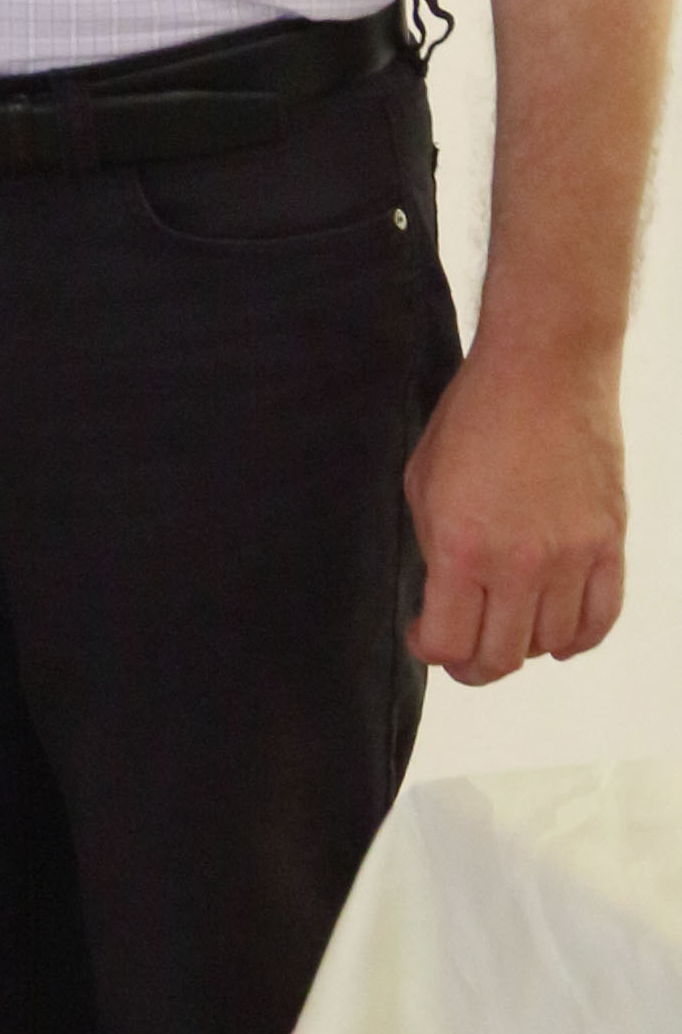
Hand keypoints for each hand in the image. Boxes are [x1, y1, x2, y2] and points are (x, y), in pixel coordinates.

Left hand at [406, 338, 627, 678]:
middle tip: (462, 649)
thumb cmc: (475, 415)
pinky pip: (599, 620)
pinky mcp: (609, 543)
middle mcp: (519, 562)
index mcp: (462, 547)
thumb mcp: (423, 482)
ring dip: (522, 647)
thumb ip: (434, 549)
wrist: (544, 369)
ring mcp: (571, 556)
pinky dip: (576, 638)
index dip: (429, 649)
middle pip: (498, 658)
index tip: (425, 634)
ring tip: (507, 626)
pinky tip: (555, 629)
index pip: (447, 643)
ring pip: (549, 645)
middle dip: (471, 665)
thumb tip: (443, 597)